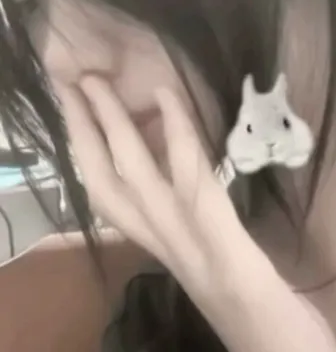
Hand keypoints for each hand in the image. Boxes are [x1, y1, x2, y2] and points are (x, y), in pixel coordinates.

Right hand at [57, 76, 248, 291]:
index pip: (91, 171)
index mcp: (125, 218)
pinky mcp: (201, 202)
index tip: (70, 103)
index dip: (77, 134)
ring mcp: (167, 208)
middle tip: (74, 83)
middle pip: (95, 161)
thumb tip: (140, 142)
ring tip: (96, 83)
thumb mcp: (157, 220)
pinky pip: (183, 153)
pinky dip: (174, 120)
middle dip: (79, 119)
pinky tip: (166, 93)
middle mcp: (135, 215)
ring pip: (127, 154)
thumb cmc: (195, 253)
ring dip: (109, 114)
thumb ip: (143, 189)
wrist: (231, 286)